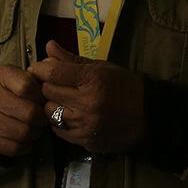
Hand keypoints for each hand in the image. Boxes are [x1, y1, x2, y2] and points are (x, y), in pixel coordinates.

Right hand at [0, 65, 49, 158]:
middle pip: (29, 113)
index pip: (27, 86)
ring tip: (33, 128)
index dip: (41, 97)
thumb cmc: (11, 94)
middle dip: (41, 119)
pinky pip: (15, 148)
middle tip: (42, 119)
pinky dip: (25, 146)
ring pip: (24, 132)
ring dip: (34, 133)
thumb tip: (54, 94)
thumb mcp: (22, 79)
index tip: (42, 101)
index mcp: (2, 75)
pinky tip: (24, 139)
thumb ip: (37, 82)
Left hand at [27, 40, 145, 153]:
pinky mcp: (85, 141)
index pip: (53, 73)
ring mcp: (85, 125)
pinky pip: (58, 130)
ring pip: (49, 113)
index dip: (41, 68)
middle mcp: (87, 103)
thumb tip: (48, 46)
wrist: (149, 116)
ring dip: (52, 104)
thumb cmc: (125, 86)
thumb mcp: (102, 67)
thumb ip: (72, 59)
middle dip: (47, 85)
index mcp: (92, 80)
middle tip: (52, 83)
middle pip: (48, 92)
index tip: (39, 67)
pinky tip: (69, 114)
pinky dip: (59, 121)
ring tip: (61, 100)